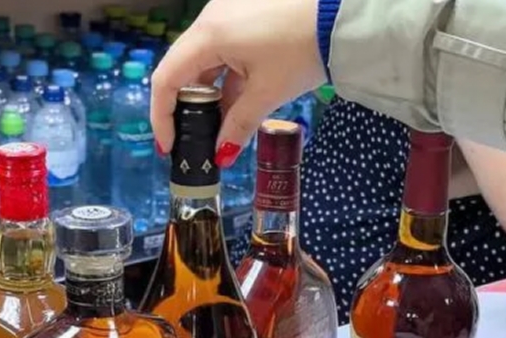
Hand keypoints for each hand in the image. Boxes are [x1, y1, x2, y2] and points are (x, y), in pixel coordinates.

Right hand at [150, 0, 326, 162]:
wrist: (343, 11)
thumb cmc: (303, 48)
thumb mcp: (269, 92)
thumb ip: (238, 124)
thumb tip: (222, 154)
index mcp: (208, 35)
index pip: (167, 78)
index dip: (162, 116)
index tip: (170, 147)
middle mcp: (211, 18)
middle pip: (184, 68)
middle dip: (188, 108)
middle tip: (196, 140)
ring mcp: (228, 12)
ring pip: (206, 60)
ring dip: (211, 94)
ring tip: (224, 127)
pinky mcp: (246, 12)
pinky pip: (225, 49)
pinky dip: (228, 77)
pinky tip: (241, 102)